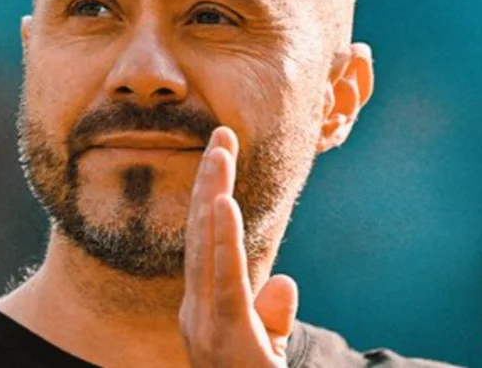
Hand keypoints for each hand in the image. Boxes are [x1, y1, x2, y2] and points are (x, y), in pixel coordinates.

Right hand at [179, 127, 298, 366]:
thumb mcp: (267, 350)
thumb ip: (271, 315)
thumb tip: (284, 282)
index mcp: (203, 311)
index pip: (205, 242)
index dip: (209, 197)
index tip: (219, 153)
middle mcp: (196, 312)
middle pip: (201, 235)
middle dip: (208, 182)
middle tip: (219, 135)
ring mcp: (205, 324)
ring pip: (206, 249)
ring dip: (211, 196)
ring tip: (218, 154)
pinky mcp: (226, 337)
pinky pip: (222, 281)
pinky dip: (220, 240)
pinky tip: (221, 204)